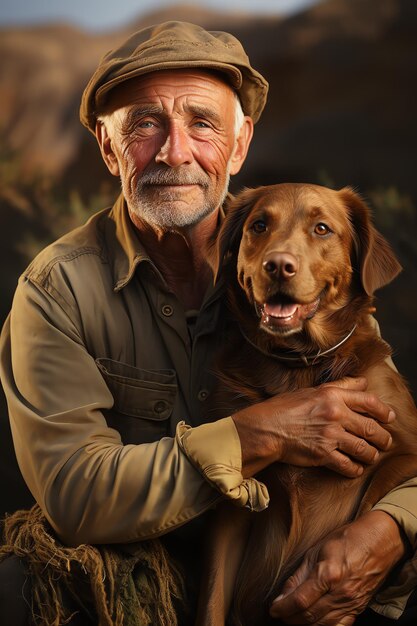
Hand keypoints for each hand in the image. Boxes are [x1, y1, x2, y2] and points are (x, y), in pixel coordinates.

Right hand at [232, 376, 393, 477]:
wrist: (266, 428)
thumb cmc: (284, 408)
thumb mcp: (312, 390)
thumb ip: (340, 386)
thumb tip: (362, 381)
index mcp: (333, 396)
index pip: (369, 401)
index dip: (384, 411)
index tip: (389, 417)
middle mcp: (335, 414)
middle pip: (371, 428)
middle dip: (383, 438)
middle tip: (385, 442)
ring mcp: (330, 436)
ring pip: (364, 449)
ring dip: (372, 455)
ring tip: (372, 456)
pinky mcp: (323, 455)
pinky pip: (348, 465)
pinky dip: (355, 469)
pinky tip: (355, 468)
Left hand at [269, 510, 406, 624]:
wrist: (378, 543)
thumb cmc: (346, 540)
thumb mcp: (316, 550)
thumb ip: (299, 575)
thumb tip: (283, 595)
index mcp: (329, 574)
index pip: (300, 601)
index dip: (283, 608)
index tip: (273, 609)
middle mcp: (341, 593)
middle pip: (309, 616)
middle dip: (290, 618)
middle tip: (280, 612)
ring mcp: (351, 604)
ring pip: (322, 625)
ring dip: (303, 624)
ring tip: (292, 616)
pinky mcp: (358, 609)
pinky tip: (312, 622)